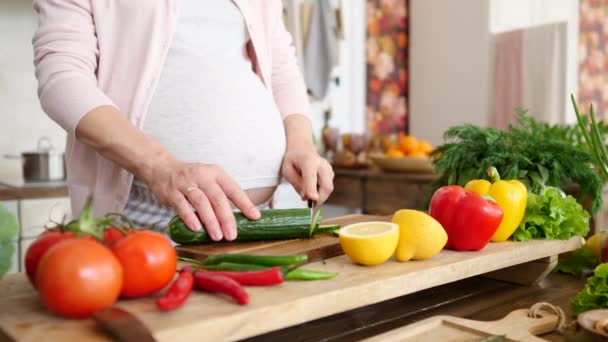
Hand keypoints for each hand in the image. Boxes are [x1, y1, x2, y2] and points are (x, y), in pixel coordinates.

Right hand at [142, 156, 259, 239]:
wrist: (161, 168)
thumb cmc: (192, 180)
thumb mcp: (209, 181)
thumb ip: (222, 196)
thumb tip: (241, 218)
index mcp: (216, 173)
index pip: (234, 189)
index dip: (245, 203)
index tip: (255, 217)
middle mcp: (202, 176)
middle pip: (218, 198)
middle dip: (226, 218)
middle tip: (232, 235)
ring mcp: (186, 183)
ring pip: (201, 202)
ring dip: (210, 221)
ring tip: (217, 236)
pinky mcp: (171, 191)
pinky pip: (181, 205)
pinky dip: (189, 217)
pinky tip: (196, 228)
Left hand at [281, 144, 334, 204]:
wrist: (302, 148)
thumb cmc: (293, 160)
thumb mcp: (287, 170)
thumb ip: (296, 183)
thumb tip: (306, 197)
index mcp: (308, 161)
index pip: (311, 177)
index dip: (312, 189)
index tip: (313, 200)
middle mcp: (322, 164)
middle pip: (327, 186)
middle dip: (320, 198)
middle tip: (310, 204)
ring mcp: (328, 168)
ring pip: (329, 188)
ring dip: (320, 195)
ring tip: (308, 190)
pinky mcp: (331, 173)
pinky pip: (328, 187)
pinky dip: (321, 191)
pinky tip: (312, 185)